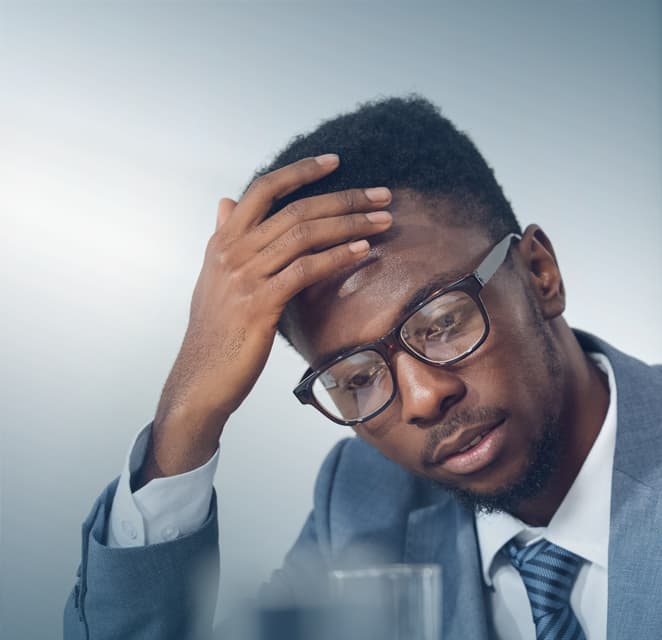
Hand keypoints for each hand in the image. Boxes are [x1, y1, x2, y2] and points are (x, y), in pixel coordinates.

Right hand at [140, 154, 394, 486]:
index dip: (299, 171)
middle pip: (294, 209)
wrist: (200, 379)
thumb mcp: (213, 278)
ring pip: (303, 235)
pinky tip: (363, 251)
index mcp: (223, 241)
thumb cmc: (216, 333)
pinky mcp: (259, 304)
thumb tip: (227, 202)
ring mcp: (244, 276)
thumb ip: (224, 238)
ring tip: (385, 221)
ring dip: (351, 224)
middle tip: (383, 194)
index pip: (262, 189)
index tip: (335, 161)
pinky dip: (337, 256)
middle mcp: (231, 251)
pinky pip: (304, 270)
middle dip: (344, 198)